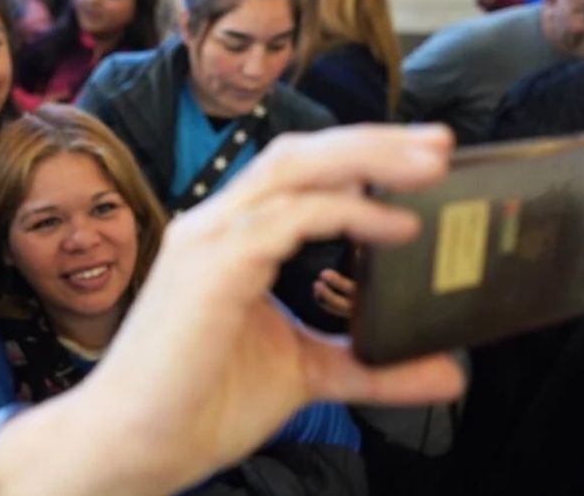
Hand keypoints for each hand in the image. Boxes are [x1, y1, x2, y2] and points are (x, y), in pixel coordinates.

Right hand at [0, 125, 464, 495]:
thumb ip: (370, 364)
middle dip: (374, 142)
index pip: (300, 174)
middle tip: (441, 144)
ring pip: (294, 169)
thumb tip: (446, 370)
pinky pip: (288, 217)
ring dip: (367, 159)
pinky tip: (395, 227)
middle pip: (300, 154)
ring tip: (429, 166)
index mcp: (232, 239)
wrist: (137, 442)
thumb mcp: (306, 372)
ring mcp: (210, 239)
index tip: (425, 161)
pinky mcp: (213, 265)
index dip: (360, 157)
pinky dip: (347, 212)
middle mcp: (217, 225)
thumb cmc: (201, 402)